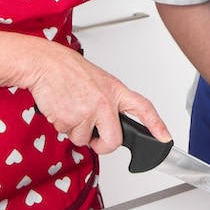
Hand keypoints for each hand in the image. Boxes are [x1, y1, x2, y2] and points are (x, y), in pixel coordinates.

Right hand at [25, 43, 170, 154]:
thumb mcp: (97, 79)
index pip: (143, 108)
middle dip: (103, 146)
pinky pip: (68, 135)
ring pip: (85, 140)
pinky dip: (62, 126)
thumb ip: (108, 101)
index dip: (156, 124)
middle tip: (96, 140)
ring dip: (76, 130)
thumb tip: (109, 121)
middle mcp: (105, 102)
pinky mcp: (70, 120)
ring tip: (70, 108)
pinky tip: (61, 108)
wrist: (44, 63)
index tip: (165, 137)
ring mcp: (88, 113)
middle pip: (114, 140)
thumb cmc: (67, 69)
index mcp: (115, 90)